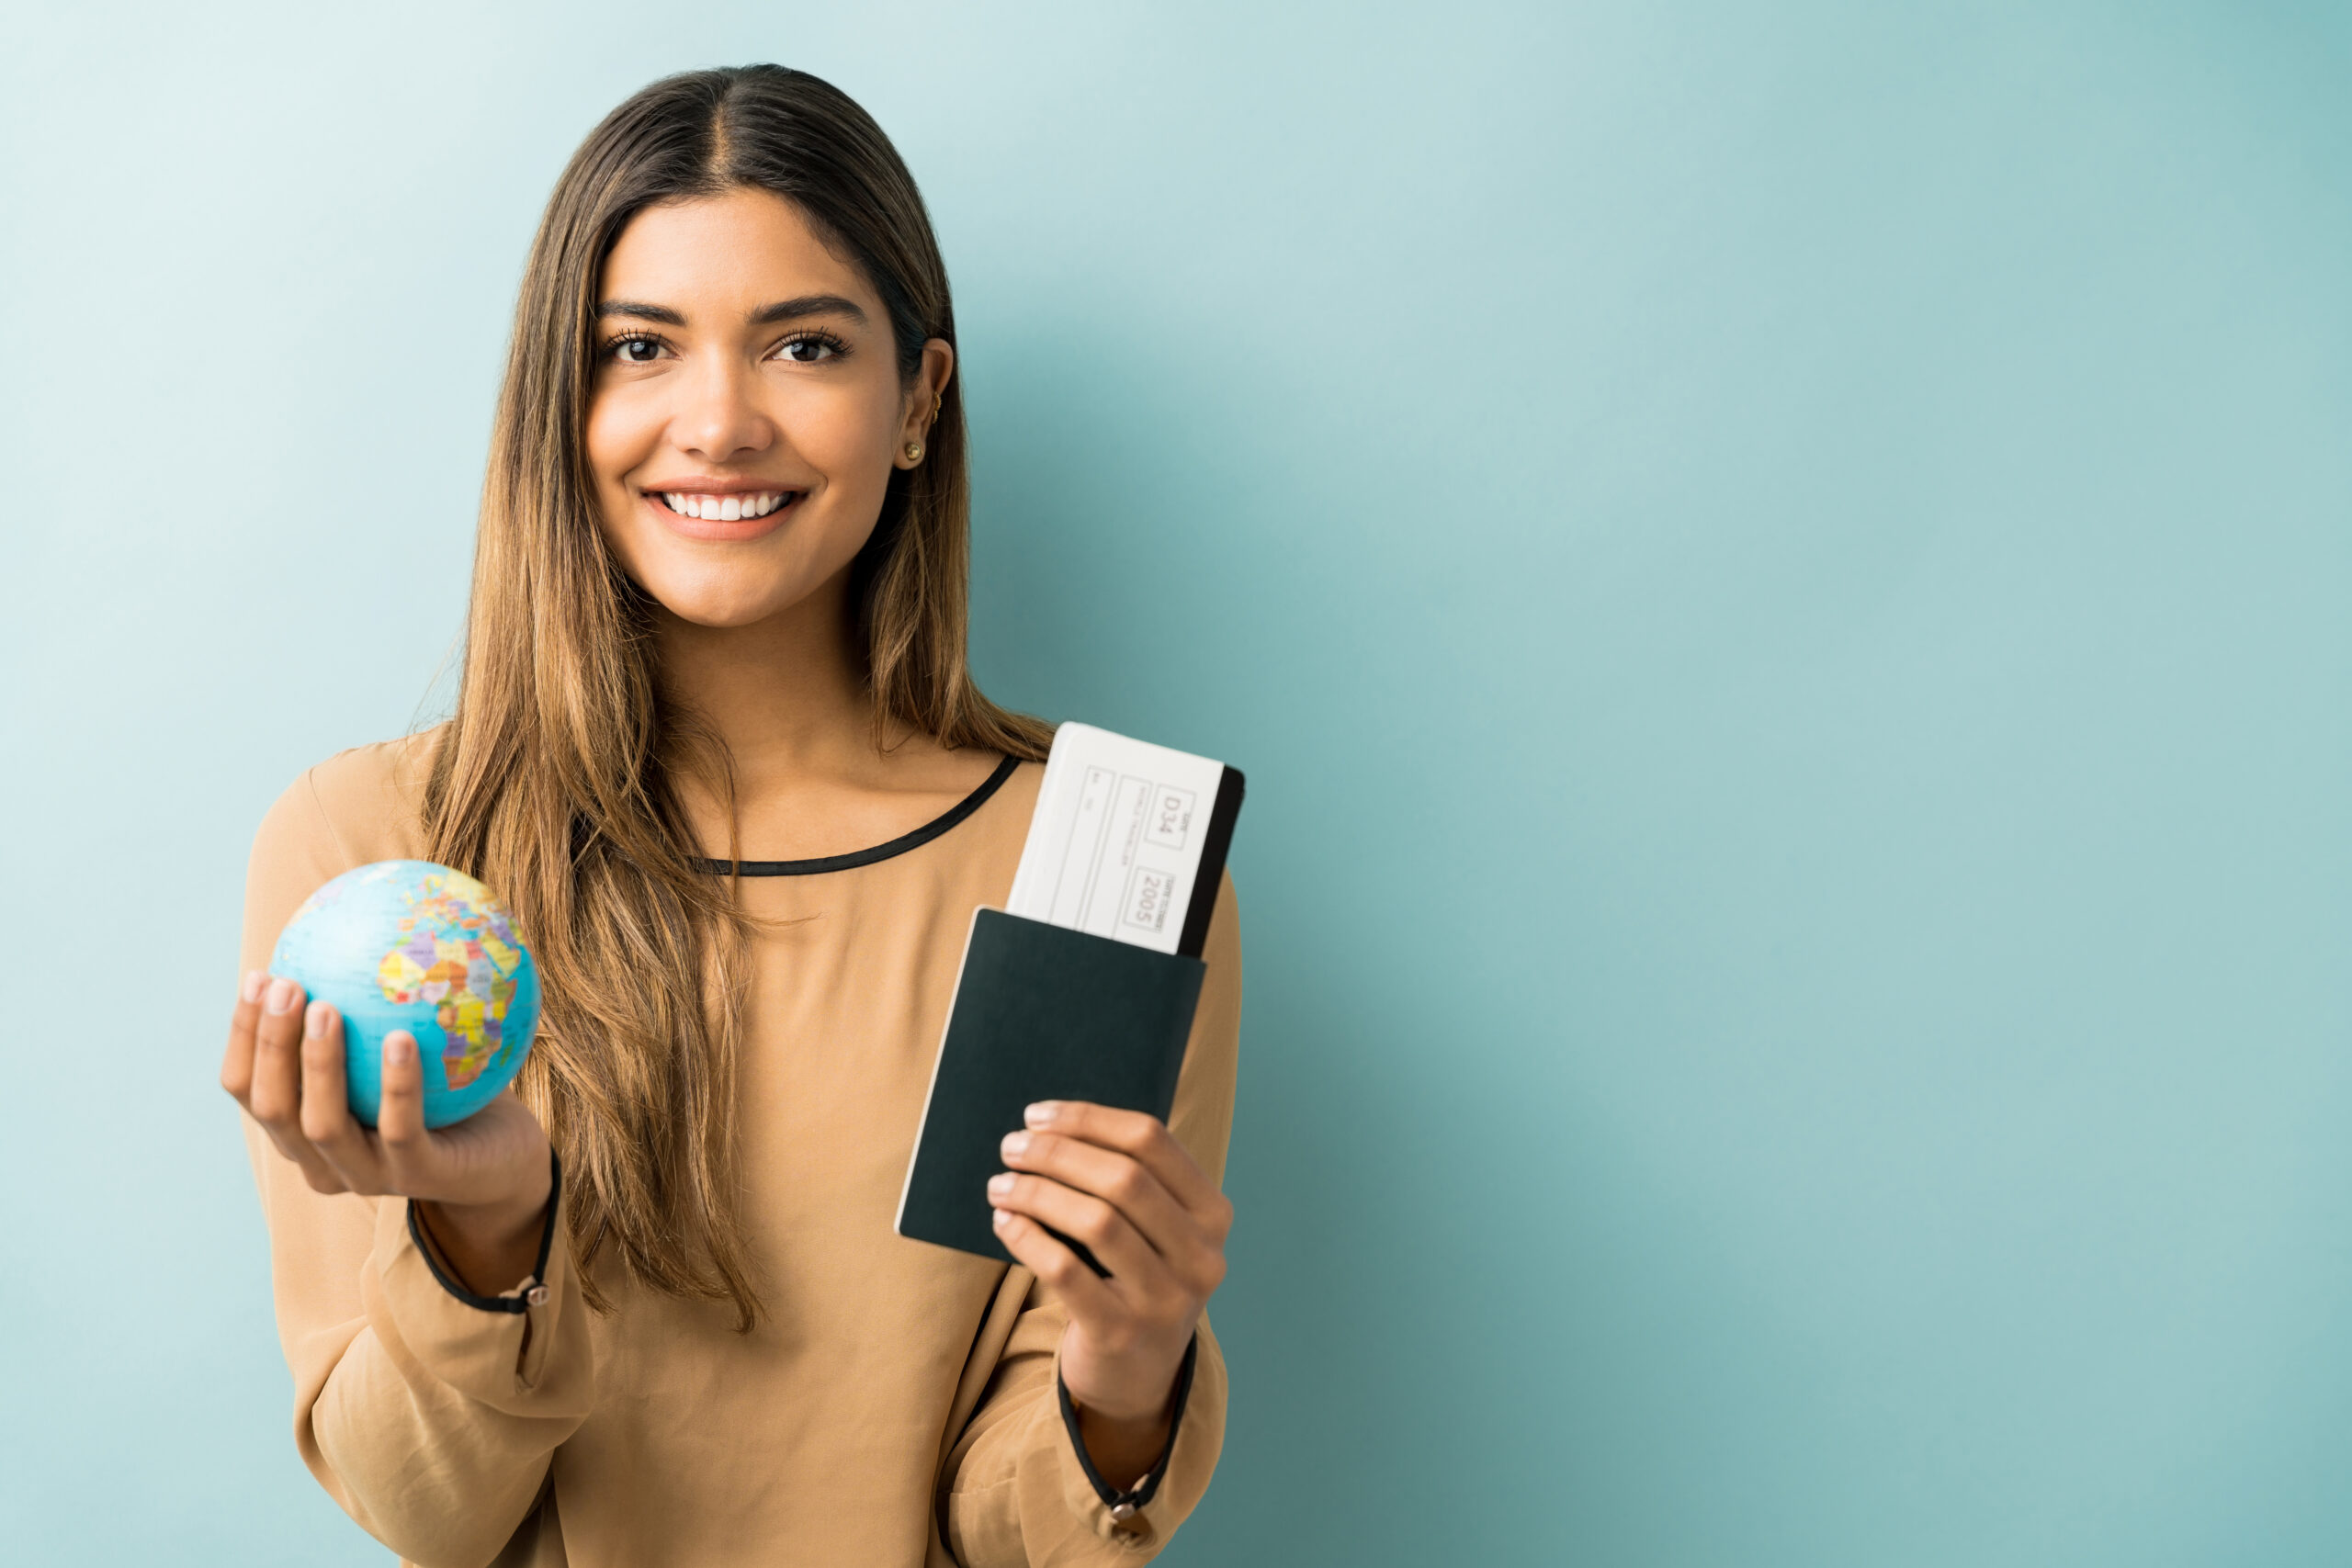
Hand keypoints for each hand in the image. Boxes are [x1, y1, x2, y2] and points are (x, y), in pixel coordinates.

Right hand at [221, 971, 553, 1293]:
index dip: (243, 1035)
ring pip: (322, 1125)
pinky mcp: (420, 1178)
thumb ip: (372, 1007)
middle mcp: (324, 1161)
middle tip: (286, 984)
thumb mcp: (405, 1046)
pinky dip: (397, 1085)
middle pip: (272, 1107)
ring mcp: (369, 1176)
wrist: (507, 1157)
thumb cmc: (449, 1091)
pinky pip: (401, 1129)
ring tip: (327, 1007)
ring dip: (317, 1063)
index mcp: (303, 1130)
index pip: (249, 1086)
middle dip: (270, 1045)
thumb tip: (358, 921)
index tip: (259, 975)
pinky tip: (402, 1038)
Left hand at [988, 1101, 1232, 1487]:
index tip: (1038, 1114)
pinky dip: (1028, 1238)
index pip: (1152, 1141)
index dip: (1089, 1119)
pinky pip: (1066, 1271)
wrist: (1138, 1376)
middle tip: (1010, 1148)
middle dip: (1057, 1154)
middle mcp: (1200, 1256)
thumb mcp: (1154, 1231)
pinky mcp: (1122, 1333)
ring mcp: (1166, 1299)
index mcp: (1212, 1214)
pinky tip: (1005, 1222)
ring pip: (1095, 1222)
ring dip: (1037, 1192)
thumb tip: (1046, 1126)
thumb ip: (1126, 1182)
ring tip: (1000, 1184)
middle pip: (1123, 1179)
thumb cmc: (1134, 1279)